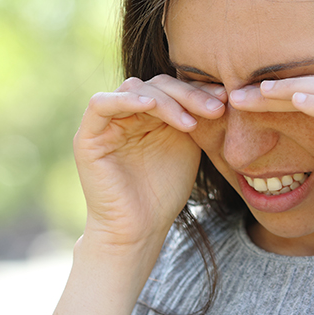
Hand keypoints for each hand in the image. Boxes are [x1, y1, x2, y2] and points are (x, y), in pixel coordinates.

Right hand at [73, 75, 226, 249]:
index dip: (198, 90)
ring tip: (191, 122)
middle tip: (216, 109)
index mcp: (149, 113)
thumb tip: (222, 89)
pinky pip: (101, 105)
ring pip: (134, 89)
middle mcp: (126, 112)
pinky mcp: (87, 136)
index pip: (173, 87)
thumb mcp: (188, 146)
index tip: (226, 98)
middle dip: (188, 95)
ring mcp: (105, 123)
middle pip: (157, 85)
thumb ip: (194, 116)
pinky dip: (126, 100)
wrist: (139, 229)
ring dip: (166, 101)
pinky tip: (151, 107)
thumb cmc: (164, 192)